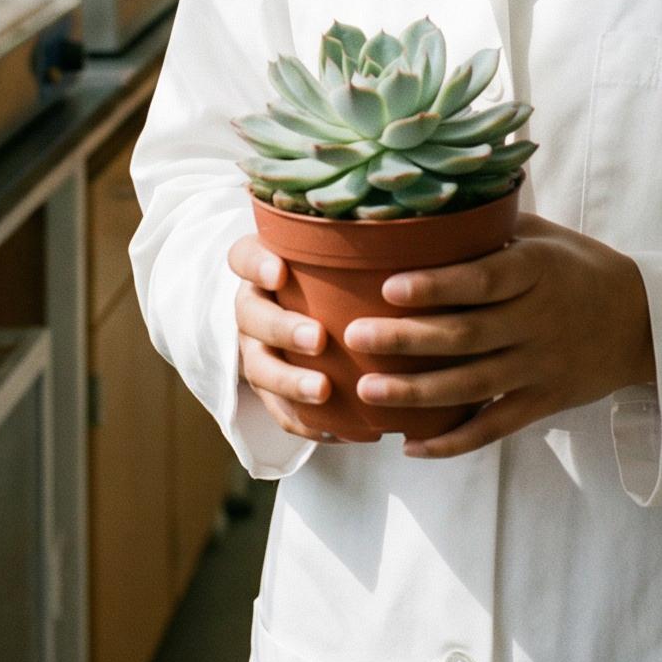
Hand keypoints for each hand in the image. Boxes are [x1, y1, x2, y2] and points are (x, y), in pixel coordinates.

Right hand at [228, 233, 337, 443]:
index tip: (280, 272)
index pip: (244, 257)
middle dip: (283, 329)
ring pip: (259, 368)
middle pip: (252, 316)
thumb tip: (418, 229)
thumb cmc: (324, 273)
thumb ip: (350, 243)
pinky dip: (302, 423)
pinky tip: (334, 432)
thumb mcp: (327, 251)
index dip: (257, 265)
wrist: (295, 308)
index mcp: (261, 268)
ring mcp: (255, 349)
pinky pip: (276, 410)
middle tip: (318, 339)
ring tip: (323, 391)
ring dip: (290, 382)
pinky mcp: (267, 388)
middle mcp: (252, 306)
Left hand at [346, 214, 654, 458]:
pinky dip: (454, 441)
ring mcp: (541, 365)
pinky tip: (412, 446)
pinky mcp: (544, 401)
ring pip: (473, 384)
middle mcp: (539, 320)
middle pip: (467, 335)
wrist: (642, 320)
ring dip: (418, 392)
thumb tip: (426, 207)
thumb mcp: (544, 235)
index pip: (483, 280)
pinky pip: (495, 426)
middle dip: (408, 339)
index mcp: (538, 271)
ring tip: (368, 391)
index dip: (436, 286)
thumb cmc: (578, 266)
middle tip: (356, 336)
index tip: (389, 287)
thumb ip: (491, 227)